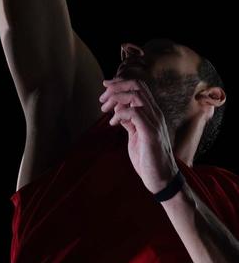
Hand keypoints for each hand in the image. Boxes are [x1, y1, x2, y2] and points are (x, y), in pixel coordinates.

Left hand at [99, 77, 179, 193]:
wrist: (161, 179)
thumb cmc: (148, 158)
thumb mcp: (136, 135)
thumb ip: (130, 122)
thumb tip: (119, 111)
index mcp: (152, 113)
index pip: (139, 86)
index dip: (120, 83)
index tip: (105, 86)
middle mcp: (155, 114)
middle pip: (137, 86)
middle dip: (116, 87)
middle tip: (102, 100)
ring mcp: (155, 122)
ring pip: (136, 95)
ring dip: (116, 98)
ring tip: (105, 110)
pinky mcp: (150, 133)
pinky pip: (134, 112)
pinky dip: (120, 114)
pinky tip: (113, 123)